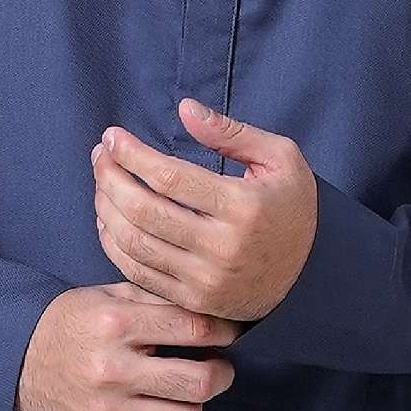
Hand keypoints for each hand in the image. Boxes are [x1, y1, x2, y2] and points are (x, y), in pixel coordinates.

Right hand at [17, 283, 240, 410]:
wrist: (11, 362)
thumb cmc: (67, 324)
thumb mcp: (106, 298)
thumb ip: (155, 300)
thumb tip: (208, 304)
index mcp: (116, 325)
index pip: (194, 328)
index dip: (224, 330)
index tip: (230, 332)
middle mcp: (113, 369)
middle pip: (198, 382)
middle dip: (221, 374)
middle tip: (219, 368)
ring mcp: (107, 409)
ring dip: (194, 405)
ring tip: (184, 392)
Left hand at [90, 97, 317, 323]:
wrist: (310, 277)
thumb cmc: (292, 209)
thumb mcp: (280, 159)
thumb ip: (231, 132)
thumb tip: (185, 109)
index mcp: (242, 206)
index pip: (169, 176)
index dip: (131, 153)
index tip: (112, 136)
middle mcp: (221, 247)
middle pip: (143, 210)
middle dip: (110, 177)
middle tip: (99, 155)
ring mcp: (204, 279)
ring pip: (134, 243)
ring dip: (106, 208)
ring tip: (102, 182)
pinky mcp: (193, 300)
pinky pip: (138, 273)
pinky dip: (113, 245)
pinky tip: (108, 220)